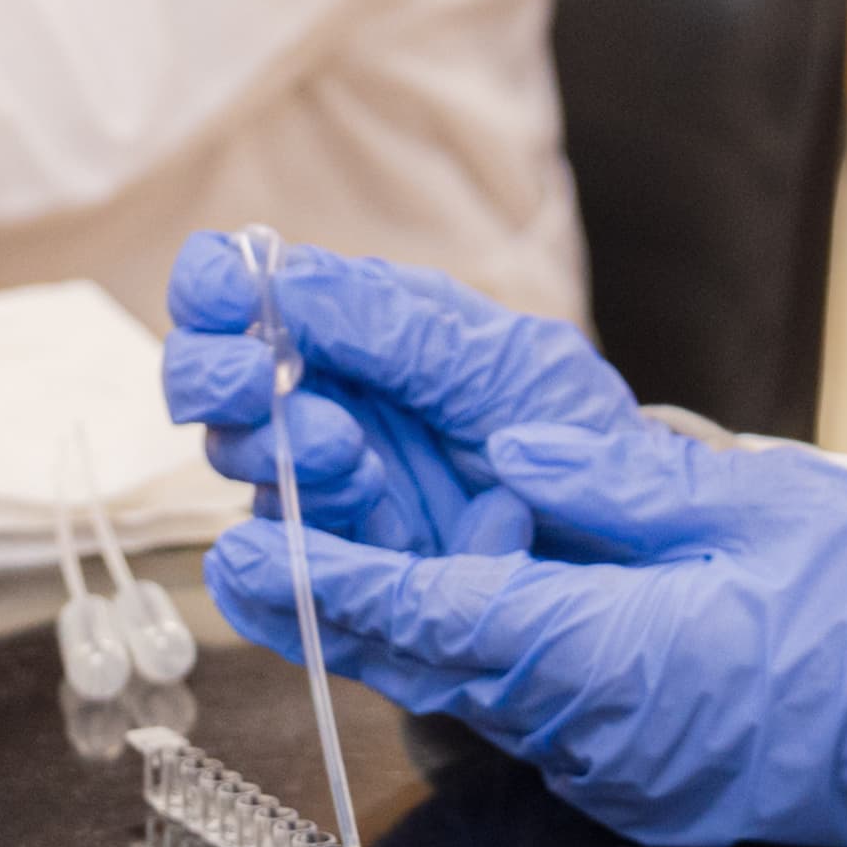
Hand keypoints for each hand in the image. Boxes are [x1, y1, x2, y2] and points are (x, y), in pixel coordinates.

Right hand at [165, 233, 660, 559]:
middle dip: (216, 376)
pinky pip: (275, 561)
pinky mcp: (338, 570)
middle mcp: (326, 402)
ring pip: (242, 466)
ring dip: (276, 456)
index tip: (225, 301)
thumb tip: (288, 276)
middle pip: (210, 380)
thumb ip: (398, 326)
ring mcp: (325, 488)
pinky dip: (277, 553)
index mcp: (358, 331)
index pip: (246, 290)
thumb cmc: (580, 437)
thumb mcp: (503, 364)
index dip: (212, 286)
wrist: (636, 548)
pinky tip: (290, 554)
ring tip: (352, 462)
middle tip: (259, 385)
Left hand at [208, 421, 846, 846]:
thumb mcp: (760, 509)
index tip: (247, 552)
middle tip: (247, 546)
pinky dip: (494, 650)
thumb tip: (511, 447)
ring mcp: (616, 762)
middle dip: (338, 599)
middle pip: (430, 664)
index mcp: (614, 655)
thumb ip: (621, 483)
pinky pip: (541, 708)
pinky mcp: (642, 771)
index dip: (332, 583)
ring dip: (413, 620)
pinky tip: (489, 592)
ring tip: (348, 547)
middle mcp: (593, 728)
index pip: (436, 617)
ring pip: (478, 688)